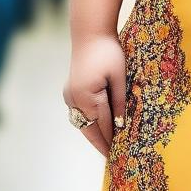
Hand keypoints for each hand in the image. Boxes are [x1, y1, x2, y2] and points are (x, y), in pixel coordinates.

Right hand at [63, 34, 127, 157]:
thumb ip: (119, 101)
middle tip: (111, 157)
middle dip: (100, 143)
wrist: (90, 32)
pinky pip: (79, 113)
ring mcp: (69, 95)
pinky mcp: (69, 91)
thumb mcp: (119, 76)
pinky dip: (88, 121)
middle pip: (89, 128)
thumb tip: (121, 125)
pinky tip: (96, 126)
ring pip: (82, 122)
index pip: (103, 125)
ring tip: (105, 145)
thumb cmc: (108, 51)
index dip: (111, 140)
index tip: (118, 154)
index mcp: (88, 96)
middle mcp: (75, 99)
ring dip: (93, 133)